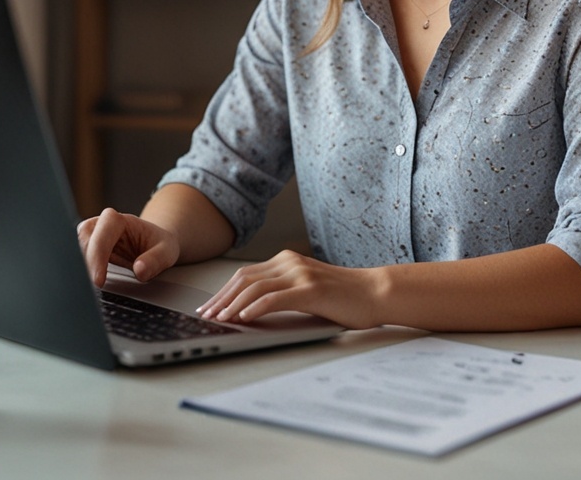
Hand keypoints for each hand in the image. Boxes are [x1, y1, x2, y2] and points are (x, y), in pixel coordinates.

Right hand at [77, 207, 179, 287]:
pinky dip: (78, 274)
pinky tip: (84, 288)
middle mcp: (102, 225)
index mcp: (120, 220)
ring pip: (74, 249)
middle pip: (82, 240)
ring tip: (86, 291)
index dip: (97, 257)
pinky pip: (76, 260)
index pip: (102, 235)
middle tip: (90, 290)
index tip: (98, 282)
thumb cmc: (159, 245)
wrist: (155, 245)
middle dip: (83, 265)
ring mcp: (92, 237)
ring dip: (78, 270)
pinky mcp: (87, 251)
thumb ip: (156, 260)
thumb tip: (140, 270)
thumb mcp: (167, 252)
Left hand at [196, 250, 382, 329]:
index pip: (246, 274)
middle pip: (244, 278)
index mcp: (288, 260)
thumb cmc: (343, 297)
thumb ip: (283, 291)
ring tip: (219, 320)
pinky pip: (275, 298)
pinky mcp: (311, 289)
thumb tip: (249, 311)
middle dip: (221, 298)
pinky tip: (244, 318)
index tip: (208, 308)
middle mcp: (291, 262)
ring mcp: (301, 273)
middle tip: (205, 317)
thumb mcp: (307, 289)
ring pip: (255, 287)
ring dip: (233, 305)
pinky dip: (255, 308)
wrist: (375, 293)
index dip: (223, 291)